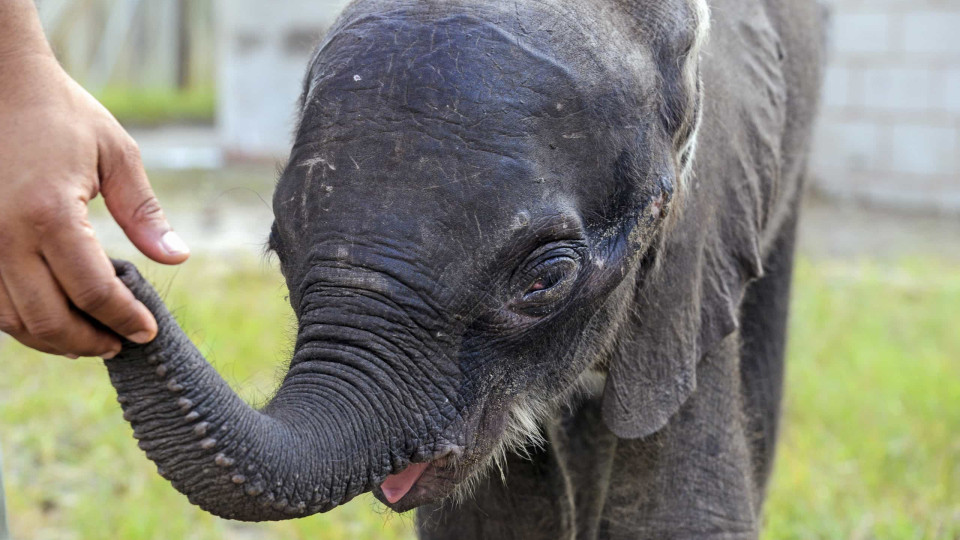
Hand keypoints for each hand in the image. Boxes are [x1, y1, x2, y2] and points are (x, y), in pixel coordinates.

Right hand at [0, 52, 188, 358]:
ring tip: (91, 338)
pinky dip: (22, 320)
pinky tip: (52, 318)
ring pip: (12, 320)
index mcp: (49, 215)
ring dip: (53, 339)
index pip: (93, 292)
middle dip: (90, 341)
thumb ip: (145, 213)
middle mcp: (3, 236)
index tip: (147, 331)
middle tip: (121, 343)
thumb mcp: (117, 155)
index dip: (125, 319)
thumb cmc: (62, 115)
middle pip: (48, 319)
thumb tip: (178, 257)